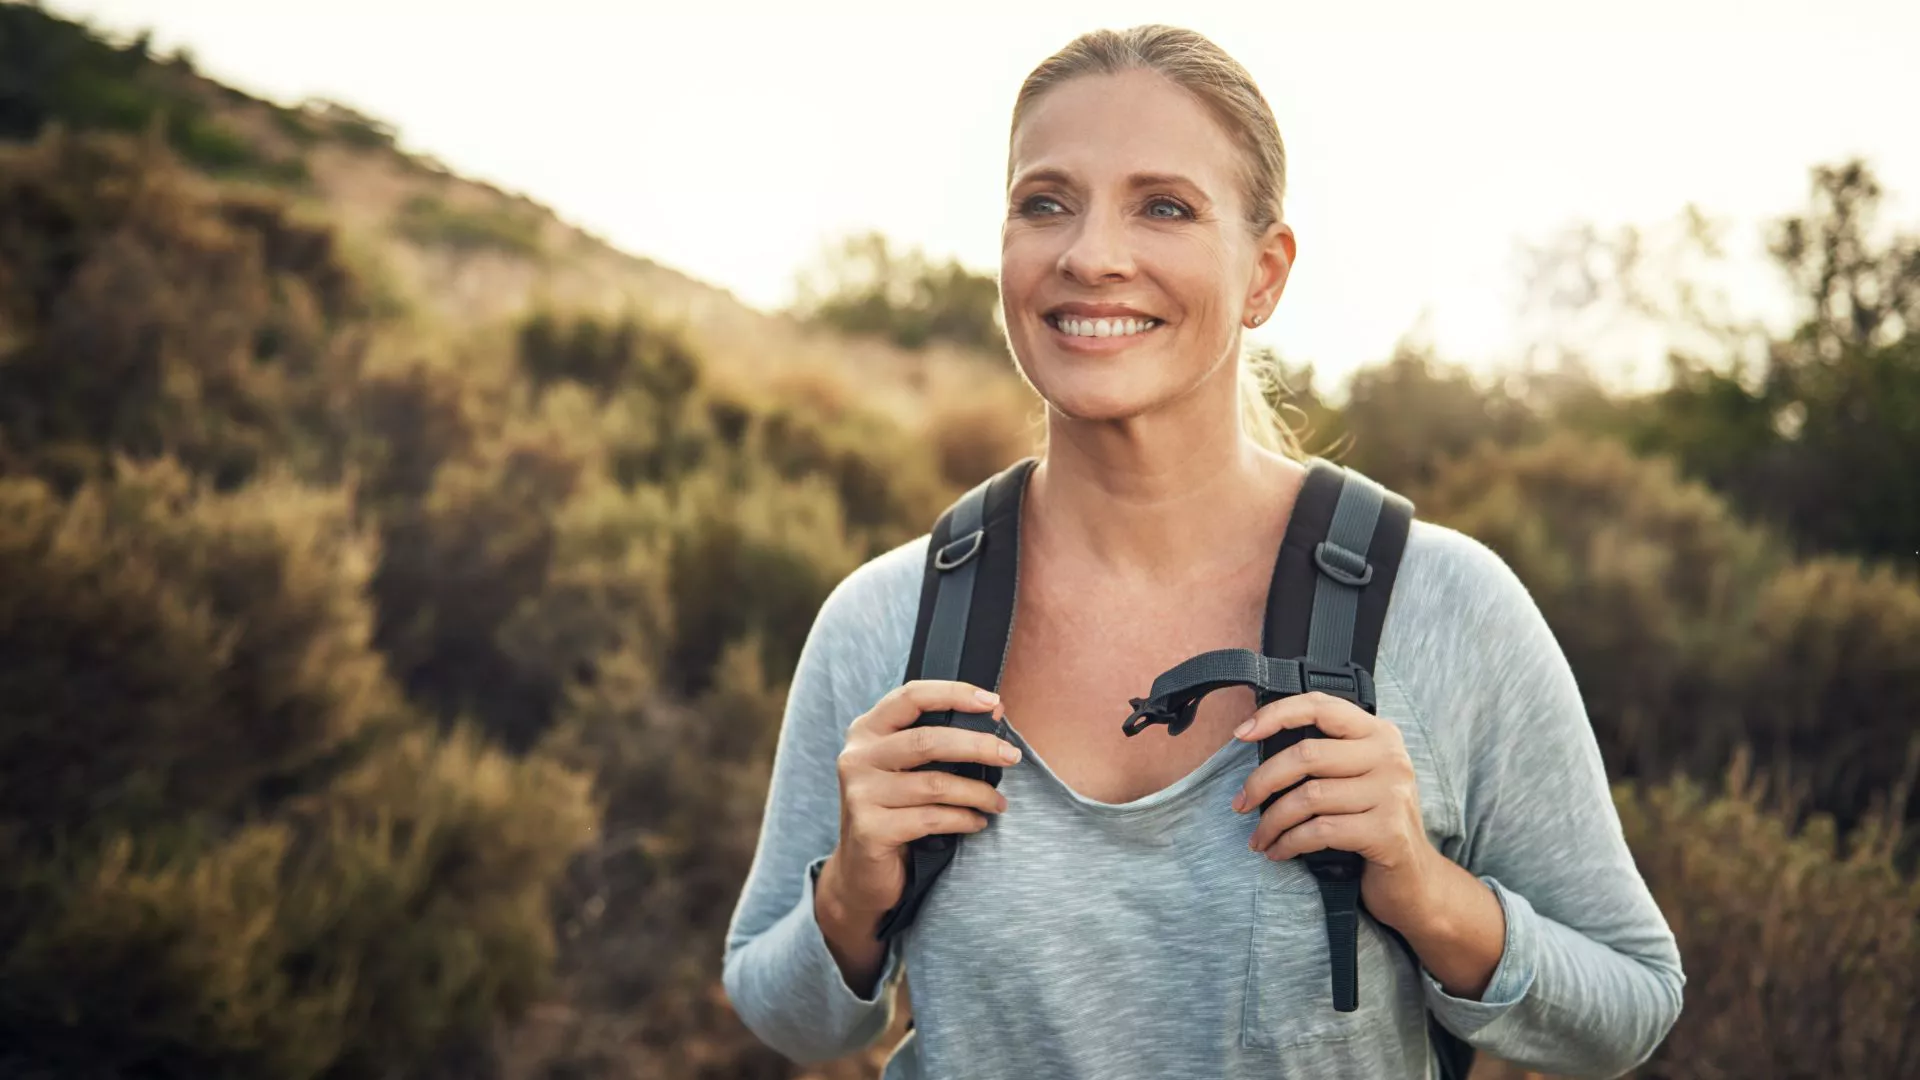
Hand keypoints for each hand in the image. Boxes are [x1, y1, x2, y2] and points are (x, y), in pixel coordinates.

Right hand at [819, 680, 1021, 926]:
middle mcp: (857, 758)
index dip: (953, 694)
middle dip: (978, 746)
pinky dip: (963, 819)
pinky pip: (932, 818)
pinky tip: (977, 822)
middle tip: (1011, 756)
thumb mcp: (909, 769)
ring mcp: (860, 794)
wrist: (861, 873)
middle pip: (927, 740)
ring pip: (935, 784)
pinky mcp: (870, 829)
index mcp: (867, 732)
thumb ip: (940, 739)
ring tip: (998, 802)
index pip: (911, 697)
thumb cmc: (894, 811)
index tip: (992, 703)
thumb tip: (994, 712)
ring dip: (977, 793)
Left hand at [1228, 691, 1440, 931]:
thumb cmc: (1372, 824)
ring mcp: (1392, 793)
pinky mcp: (1388, 831)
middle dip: (1262, 781)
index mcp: (1379, 734)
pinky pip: (1320, 831)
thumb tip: (1260, 745)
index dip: (1276, 715)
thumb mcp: (1357, 779)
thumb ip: (1325, 757)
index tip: (1241, 733)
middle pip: (1306, 754)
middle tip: (1241, 803)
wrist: (1414, 880)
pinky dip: (1290, 843)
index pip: (1321, 706)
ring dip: (1272, 821)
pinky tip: (1278, 852)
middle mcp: (1390, 756)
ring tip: (1259, 838)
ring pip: (1309, 796)